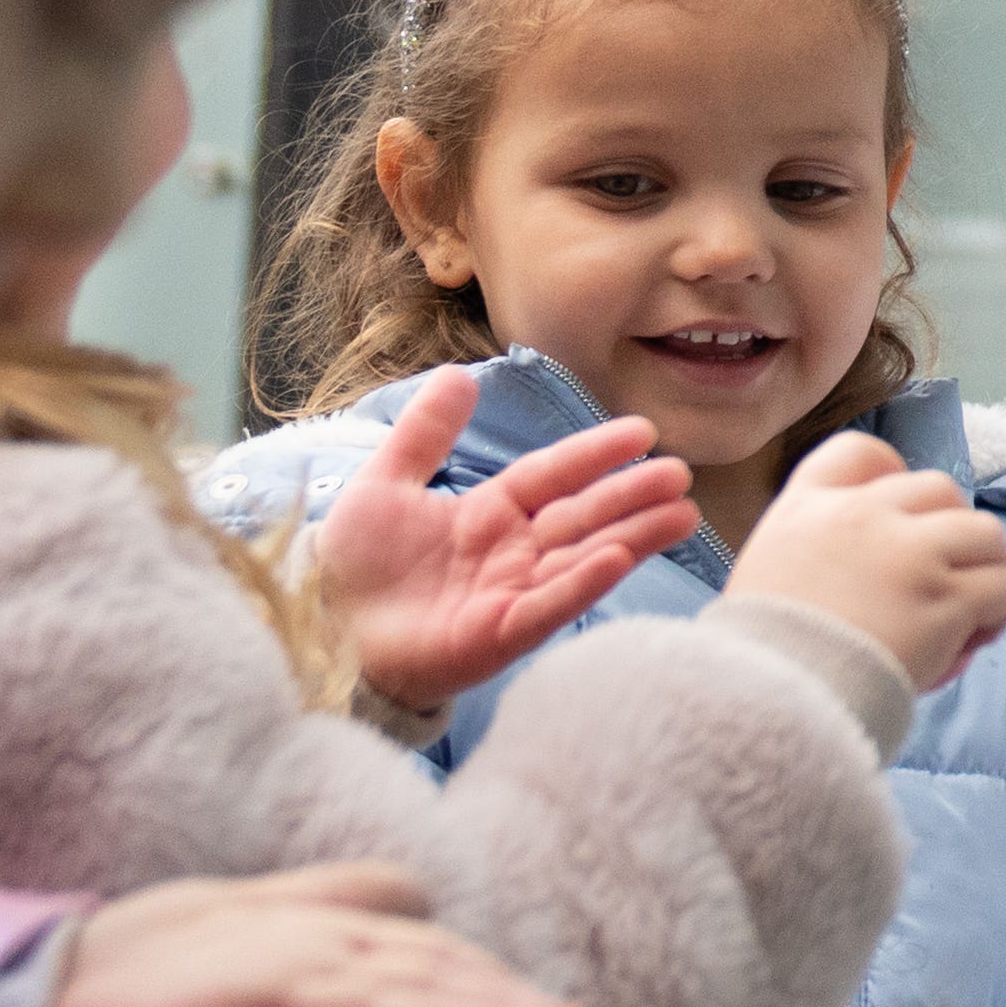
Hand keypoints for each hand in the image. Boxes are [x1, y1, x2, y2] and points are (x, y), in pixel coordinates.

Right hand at [42, 867, 601, 1006]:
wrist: (32, 997)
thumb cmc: (156, 968)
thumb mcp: (261, 929)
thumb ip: (342, 905)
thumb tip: (422, 897)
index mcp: (322, 939)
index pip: (435, 963)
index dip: (501, 993)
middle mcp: (304, 957)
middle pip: (426, 981)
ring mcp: (255, 995)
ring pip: (378, 1006)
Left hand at [314, 367, 697, 715]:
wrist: (323, 630)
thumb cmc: (354, 565)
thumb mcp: (384, 483)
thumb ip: (425, 433)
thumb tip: (458, 373)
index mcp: (490, 514)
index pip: (552, 475)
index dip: (595, 453)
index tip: (643, 431)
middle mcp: (512, 552)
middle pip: (581, 515)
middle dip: (631, 494)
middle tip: (680, 473)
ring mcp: (512, 593)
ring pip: (582, 557)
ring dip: (632, 536)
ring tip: (682, 515)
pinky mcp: (499, 634)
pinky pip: (548, 604)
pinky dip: (583, 583)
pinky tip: (618, 560)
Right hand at [726, 431, 1005, 690]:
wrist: (771, 699)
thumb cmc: (764, 657)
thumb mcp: (767, 577)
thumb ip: (817, 555)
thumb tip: (869, 575)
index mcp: (806, 508)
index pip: (859, 452)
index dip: (893, 473)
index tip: (903, 516)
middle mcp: (861, 516)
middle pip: (938, 487)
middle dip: (954, 527)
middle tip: (948, 575)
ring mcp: (908, 553)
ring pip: (984, 532)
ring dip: (988, 568)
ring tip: (972, 611)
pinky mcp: (944, 597)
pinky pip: (1000, 586)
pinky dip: (998, 611)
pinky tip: (974, 638)